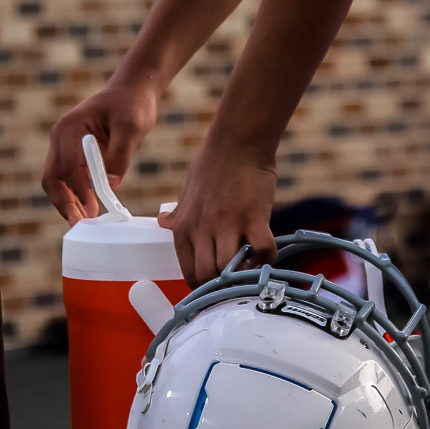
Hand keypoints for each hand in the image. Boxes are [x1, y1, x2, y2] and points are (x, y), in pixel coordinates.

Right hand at [42, 79, 159, 222]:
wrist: (131, 90)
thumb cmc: (131, 104)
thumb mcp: (132, 127)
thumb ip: (120, 155)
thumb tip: (112, 185)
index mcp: (70, 128)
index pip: (68, 166)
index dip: (79, 190)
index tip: (92, 208)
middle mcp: (61, 137)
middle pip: (52, 177)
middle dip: (63, 202)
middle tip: (79, 224)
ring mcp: (65, 145)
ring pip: (57, 180)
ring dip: (68, 201)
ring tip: (84, 221)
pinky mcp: (75, 152)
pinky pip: (70, 177)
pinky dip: (76, 193)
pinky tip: (88, 208)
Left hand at [161, 137, 277, 285]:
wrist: (237, 142)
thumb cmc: (212, 164)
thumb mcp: (186, 191)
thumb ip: (178, 213)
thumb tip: (163, 222)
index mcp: (183, 227)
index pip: (189, 272)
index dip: (204, 286)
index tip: (217, 286)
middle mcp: (201, 230)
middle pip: (207, 277)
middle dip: (222, 286)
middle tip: (235, 282)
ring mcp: (227, 225)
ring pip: (230, 270)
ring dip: (242, 274)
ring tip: (250, 268)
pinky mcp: (253, 217)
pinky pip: (262, 250)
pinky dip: (266, 258)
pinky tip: (266, 253)